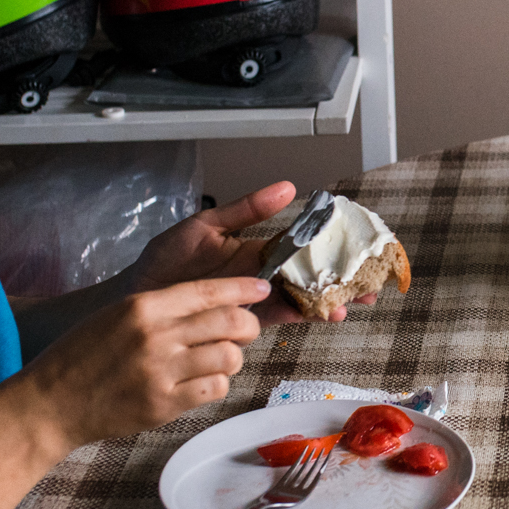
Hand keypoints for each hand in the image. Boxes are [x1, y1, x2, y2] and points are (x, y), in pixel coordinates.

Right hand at [10, 276, 271, 455]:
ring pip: (230, 356)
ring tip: (216, 359)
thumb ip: (163, 308)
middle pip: (230, 322)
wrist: (51, 402)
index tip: (262, 289)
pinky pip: (216, 388)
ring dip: (232, 357)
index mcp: (144, 306)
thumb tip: (215, 303)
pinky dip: (217, 384)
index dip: (244, 289)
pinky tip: (202, 382)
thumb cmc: (83, 355)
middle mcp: (156, 335)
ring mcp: (162, 371)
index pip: (210, 290)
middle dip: (248, 325)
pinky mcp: (164, 404)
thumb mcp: (118, 315)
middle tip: (245, 330)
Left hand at [125, 182, 372, 324]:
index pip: (304, 244)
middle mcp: (262, 274)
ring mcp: (257, 298)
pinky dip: (304, 315)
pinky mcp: (247, 320)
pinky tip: (321, 314)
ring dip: (329, 301)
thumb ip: (246, 210)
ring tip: (349, 304)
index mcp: (257, 247)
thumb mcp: (205, 225)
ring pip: (303, 298)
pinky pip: (282, 317)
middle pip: (312, 276)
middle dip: (342, 280)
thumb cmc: (165, 261)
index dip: (332, 246)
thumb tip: (287, 188)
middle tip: (370, 285)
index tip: (358, 246)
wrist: (138, 299)